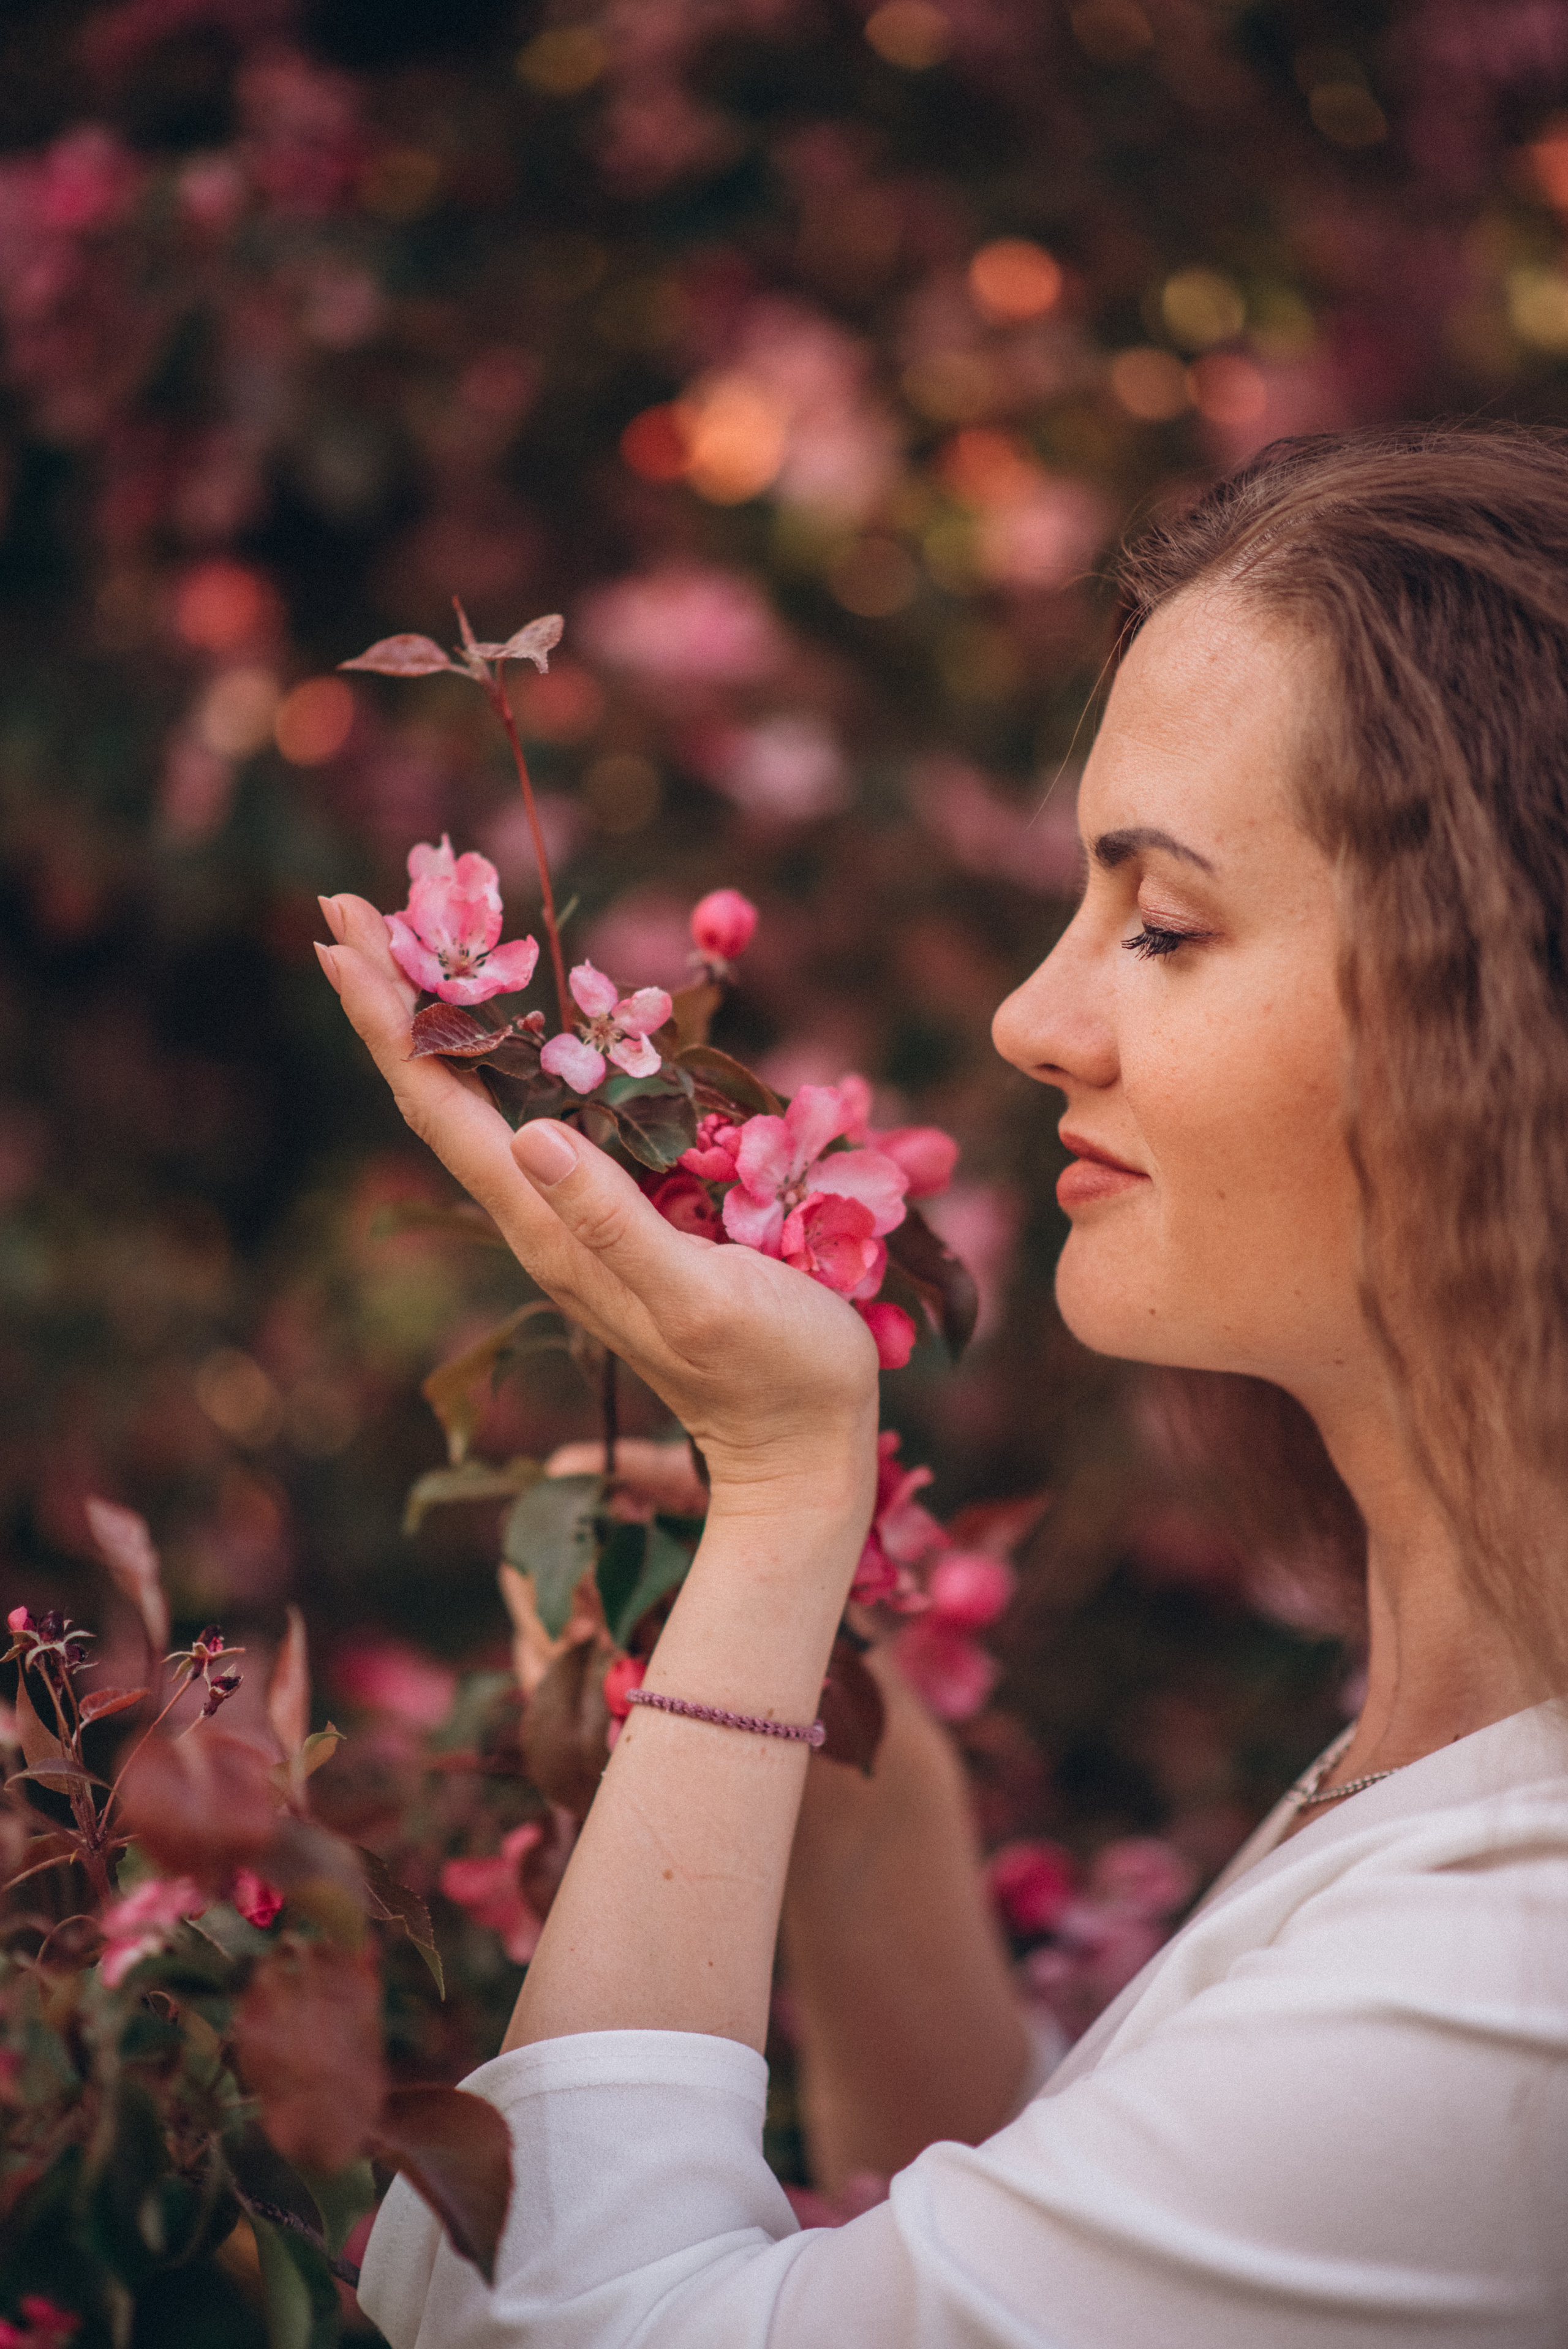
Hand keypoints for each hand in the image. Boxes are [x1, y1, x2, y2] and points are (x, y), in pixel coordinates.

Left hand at [318, 895, 880, 1505]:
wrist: (800, 1446)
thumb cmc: (773, 1371)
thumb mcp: (700, 1298)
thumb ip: (614, 1225)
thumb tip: (528, 1136)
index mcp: (551, 1227)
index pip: (443, 1108)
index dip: (390, 1021)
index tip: (343, 936)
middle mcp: (545, 1217)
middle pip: (443, 1095)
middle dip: (396, 1000)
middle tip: (349, 909)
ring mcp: (578, 1220)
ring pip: (482, 1106)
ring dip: (441, 1025)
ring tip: (407, 947)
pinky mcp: (619, 1220)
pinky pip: (538, 1120)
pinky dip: (509, 1060)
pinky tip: (514, 1032)